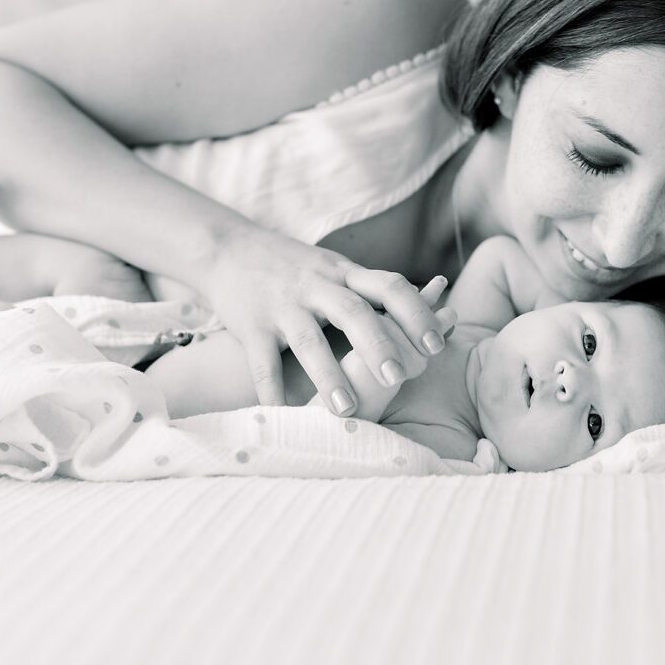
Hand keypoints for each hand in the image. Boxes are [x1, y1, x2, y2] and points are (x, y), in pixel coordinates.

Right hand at [199, 222, 450, 414]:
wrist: (226, 248)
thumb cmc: (294, 268)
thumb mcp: (336, 268)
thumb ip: (372, 290)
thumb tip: (430, 309)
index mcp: (345, 273)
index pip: (390, 286)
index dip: (416, 313)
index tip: (437, 345)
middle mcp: (317, 285)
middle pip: (354, 311)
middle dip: (378, 345)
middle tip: (398, 378)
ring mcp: (282, 304)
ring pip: (309, 341)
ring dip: (328, 376)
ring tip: (347, 410)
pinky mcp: (250, 324)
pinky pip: (262, 361)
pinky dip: (272, 391)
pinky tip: (283, 416)